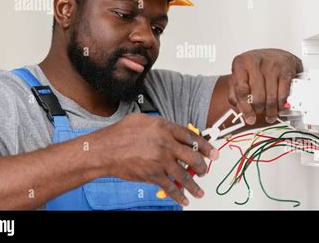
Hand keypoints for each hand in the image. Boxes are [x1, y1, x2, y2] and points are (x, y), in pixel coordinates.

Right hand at [90, 113, 218, 205]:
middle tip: (205, 170)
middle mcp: (166, 144)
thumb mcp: (142, 120)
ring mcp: (161, 160)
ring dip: (195, 185)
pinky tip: (183, 199)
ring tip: (199, 191)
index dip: (206, 146)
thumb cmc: (120, 134)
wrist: (105, 150)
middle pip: (193, 156)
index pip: (192, 137)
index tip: (213, 152)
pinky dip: (179, 196)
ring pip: (185, 175)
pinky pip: (171, 187)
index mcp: (165, 128)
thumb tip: (171, 130)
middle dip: (203, 166)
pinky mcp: (153, 175)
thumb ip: (160, 125)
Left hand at [228, 48, 302, 124]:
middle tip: (260, 115)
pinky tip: (280, 107)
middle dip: (259, 110)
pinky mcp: (285, 71)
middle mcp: (255, 63)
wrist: (276, 53)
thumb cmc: (256, 64)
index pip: (241, 90)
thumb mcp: (240, 72)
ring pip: (271, 98)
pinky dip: (282, 105)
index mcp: (240, 64)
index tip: (249, 118)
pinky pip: (283, 94)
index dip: (245, 108)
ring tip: (270, 115)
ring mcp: (272, 66)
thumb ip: (234, 89)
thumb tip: (237, 105)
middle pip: (257, 96)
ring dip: (271, 111)